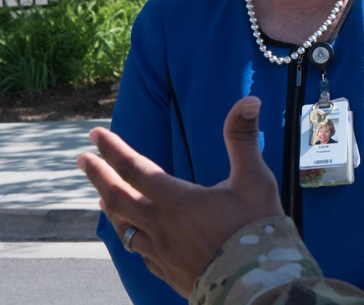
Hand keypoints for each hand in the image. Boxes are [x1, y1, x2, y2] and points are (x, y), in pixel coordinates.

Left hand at [77, 96, 283, 296]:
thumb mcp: (255, 179)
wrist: (258, 285)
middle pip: (117, 198)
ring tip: (103, 197)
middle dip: (97, 176)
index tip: (96, 135)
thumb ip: (244, 138)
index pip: (134, 170)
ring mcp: (162, 253)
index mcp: (177, 201)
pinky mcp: (169, 273)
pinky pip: (140, 254)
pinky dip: (132, 239)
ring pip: (123, 228)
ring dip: (110, 208)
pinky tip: (136, 239)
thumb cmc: (257, 229)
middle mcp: (161, 226)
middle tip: (82, 160)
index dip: (113, 150)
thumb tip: (249, 100)